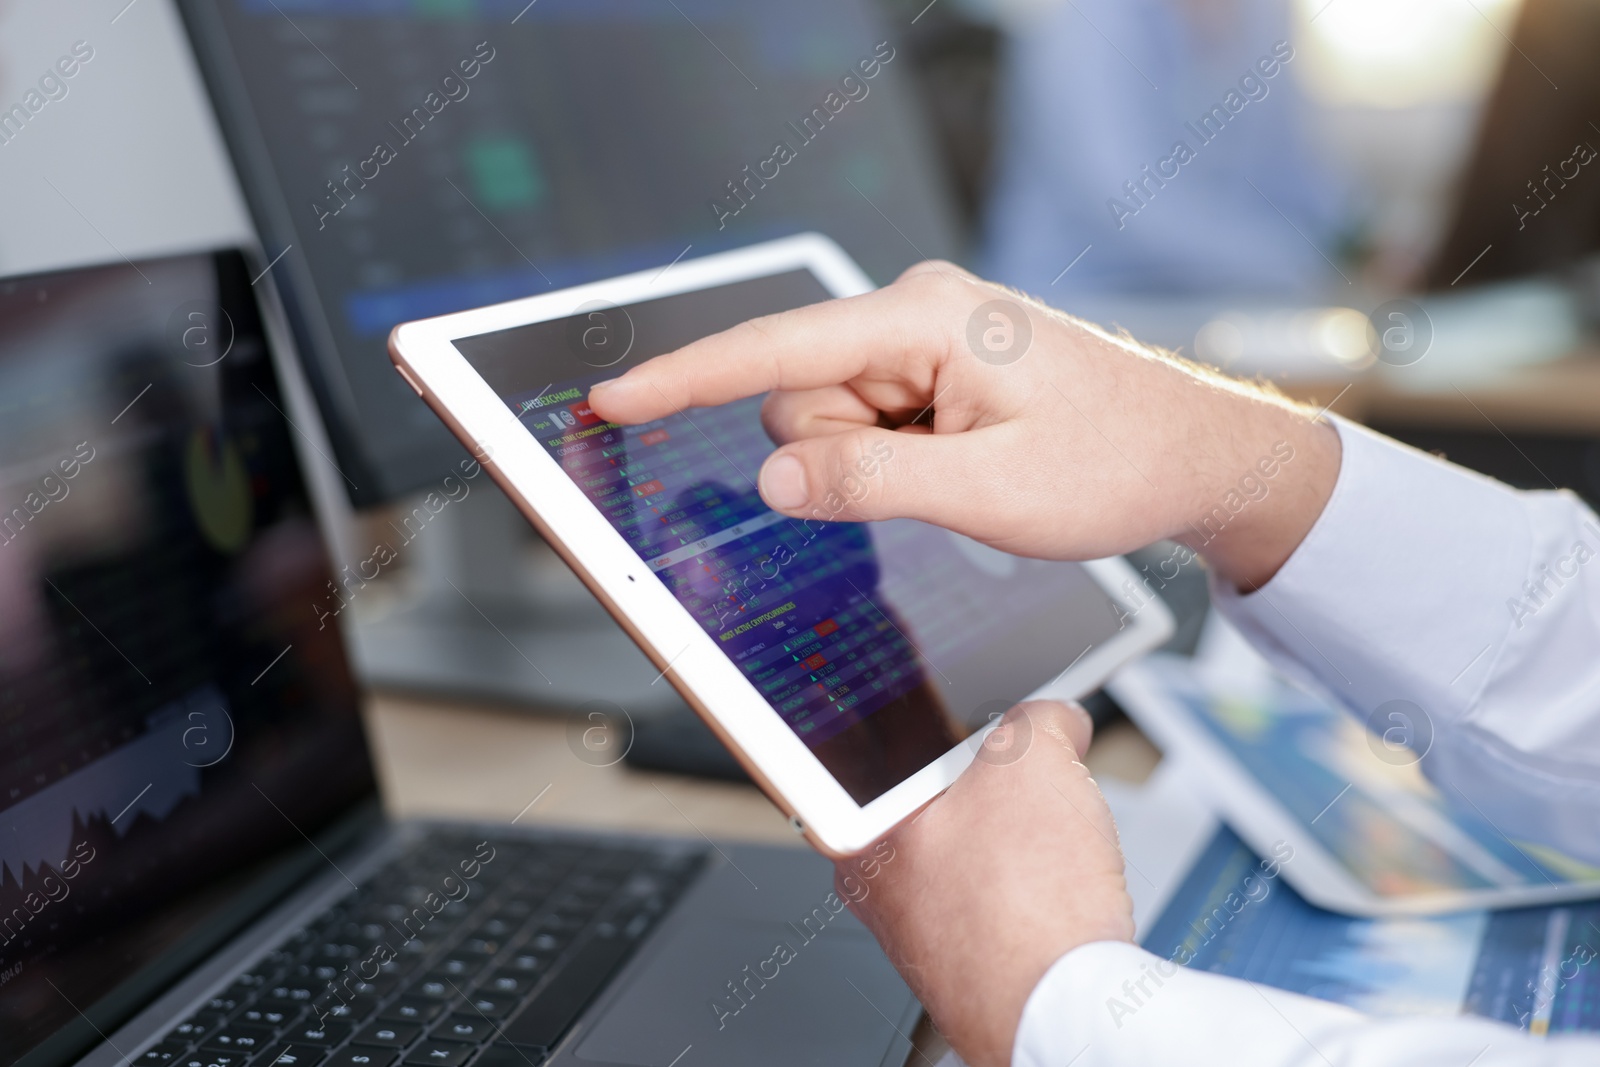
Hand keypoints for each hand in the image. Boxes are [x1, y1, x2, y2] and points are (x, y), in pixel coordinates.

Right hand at [589, 261, 1341, 589]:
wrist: (1192, 456)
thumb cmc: (1115, 464)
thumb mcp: (992, 493)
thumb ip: (872, 483)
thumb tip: (771, 480)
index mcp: (926, 318)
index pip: (776, 350)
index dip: (685, 380)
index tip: (613, 399)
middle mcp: (914, 313)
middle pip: (798, 399)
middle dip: (840, 459)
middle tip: (939, 478)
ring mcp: (922, 339)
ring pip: (827, 421)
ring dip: (874, 464)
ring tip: (966, 468)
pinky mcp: (931, 369)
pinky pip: (864, 424)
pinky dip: (893, 458)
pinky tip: (964, 459)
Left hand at [840, 701, 1132, 1066]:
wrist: (1064, 1012)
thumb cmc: (1022, 909)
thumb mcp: (1032, 760)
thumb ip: (1038, 719)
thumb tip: (1054, 720)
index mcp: (864, 831)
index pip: (895, 753)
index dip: (953, 726)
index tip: (990, 727)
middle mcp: (880, 890)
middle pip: (948, 802)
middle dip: (1004, 788)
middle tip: (1039, 787)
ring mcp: (924, 934)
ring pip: (982, 854)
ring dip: (1029, 843)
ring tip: (1059, 851)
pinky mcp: (971, 966)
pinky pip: (1009, 904)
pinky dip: (1042, 893)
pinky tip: (1066, 896)